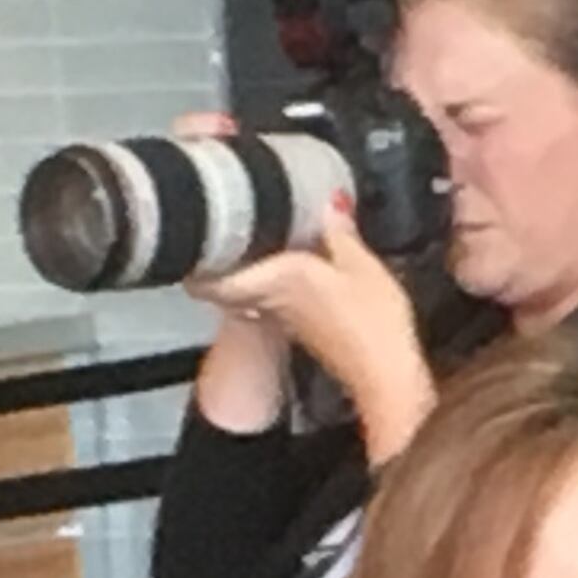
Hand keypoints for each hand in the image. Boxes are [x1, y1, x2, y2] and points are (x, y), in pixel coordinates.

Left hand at [191, 200, 427, 409]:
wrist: (385, 375)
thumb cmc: (373, 323)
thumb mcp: (363, 265)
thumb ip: (341, 232)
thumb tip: (330, 202)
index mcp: (276, 279)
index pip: (212, 280)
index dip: (195, 264)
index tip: (192, 240)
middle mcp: (271, 301)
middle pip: (223, 288)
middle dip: (216, 264)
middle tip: (219, 237)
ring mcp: (285, 319)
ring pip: (246, 295)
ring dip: (242, 274)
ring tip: (250, 246)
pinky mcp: (303, 331)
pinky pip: (271, 304)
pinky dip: (270, 287)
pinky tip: (287, 272)